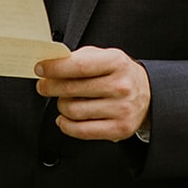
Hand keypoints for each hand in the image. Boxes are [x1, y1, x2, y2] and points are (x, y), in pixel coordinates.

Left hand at [34, 46, 150, 141]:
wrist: (148, 95)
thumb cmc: (118, 74)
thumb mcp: (105, 57)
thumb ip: (79, 58)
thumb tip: (51, 64)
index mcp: (117, 63)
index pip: (79, 66)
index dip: (55, 68)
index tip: (40, 69)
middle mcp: (121, 86)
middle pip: (72, 90)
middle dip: (50, 87)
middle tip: (44, 86)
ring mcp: (121, 109)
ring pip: (73, 110)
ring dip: (61, 105)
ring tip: (64, 100)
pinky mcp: (119, 129)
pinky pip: (81, 130)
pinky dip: (65, 125)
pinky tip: (64, 118)